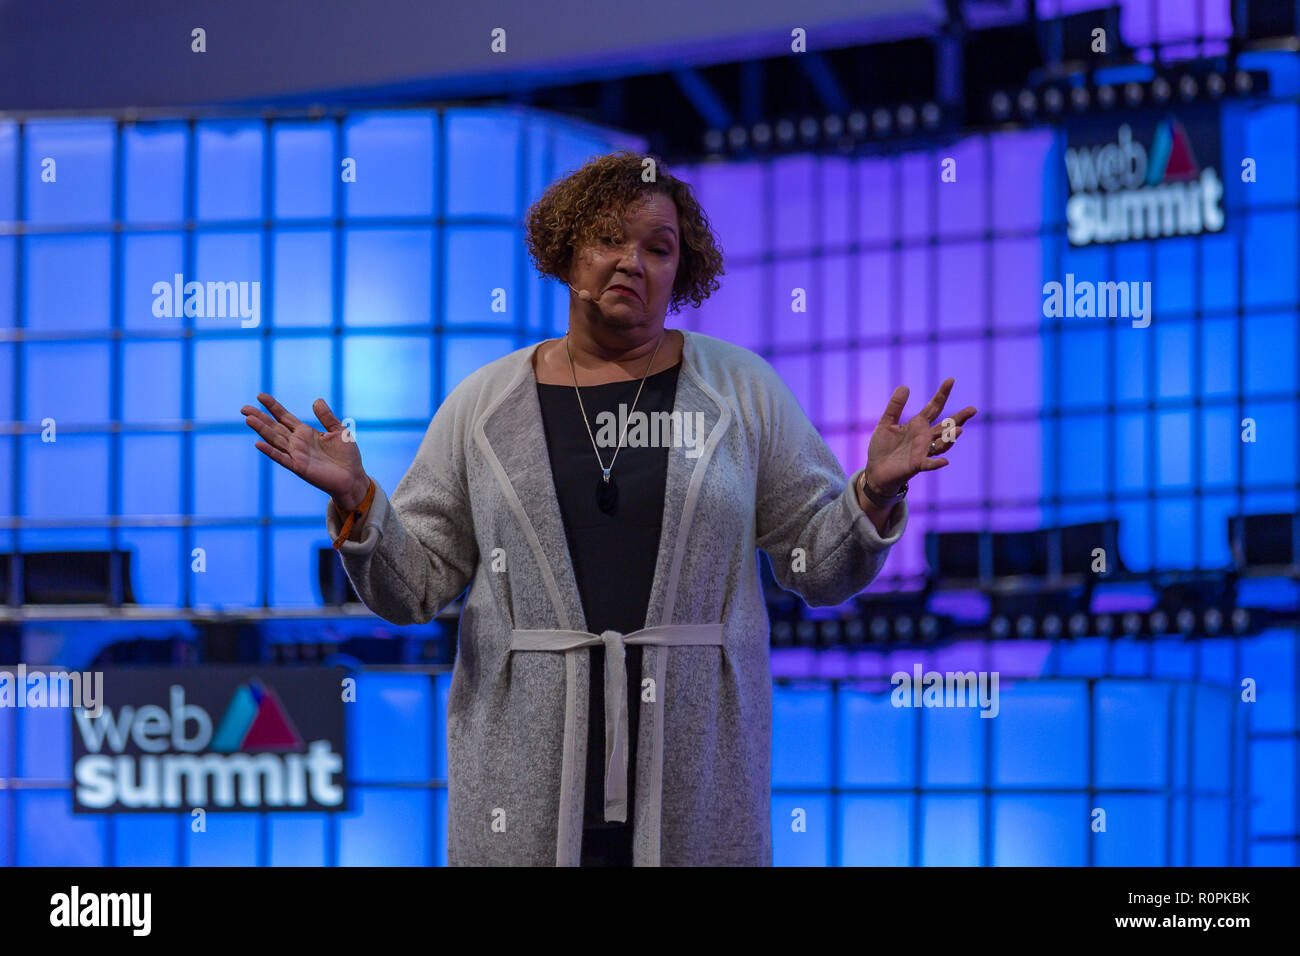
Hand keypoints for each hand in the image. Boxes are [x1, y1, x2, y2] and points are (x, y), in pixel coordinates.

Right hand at [241, 393, 368, 508]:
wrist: (353, 478)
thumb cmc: (347, 456)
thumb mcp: (339, 431)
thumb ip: (327, 417)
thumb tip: (316, 400)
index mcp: (305, 432)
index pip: (284, 417)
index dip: (273, 407)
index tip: (260, 396)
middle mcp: (297, 443)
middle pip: (274, 427)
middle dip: (260, 417)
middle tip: (244, 408)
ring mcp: (296, 455)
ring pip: (275, 440)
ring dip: (261, 430)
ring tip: (248, 419)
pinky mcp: (299, 467)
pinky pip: (282, 458)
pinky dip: (271, 451)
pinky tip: (258, 444)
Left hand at [864, 378, 976, 494]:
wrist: (875, 470)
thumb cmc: (883, 447)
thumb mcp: (886, 423)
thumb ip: (895, 406)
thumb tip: (905, 386)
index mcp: (918, 425)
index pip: (934, 407)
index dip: (942, 394)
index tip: (951, 380)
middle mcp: (925, 437)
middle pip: (946, 426)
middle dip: (959, 418)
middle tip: (973, 409)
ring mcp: (922, 451)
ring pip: (941, 444)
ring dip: (950, 438)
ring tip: (958, 430)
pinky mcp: (916, 465)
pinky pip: (928, 464)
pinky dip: (936, 463)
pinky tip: (944, 461)